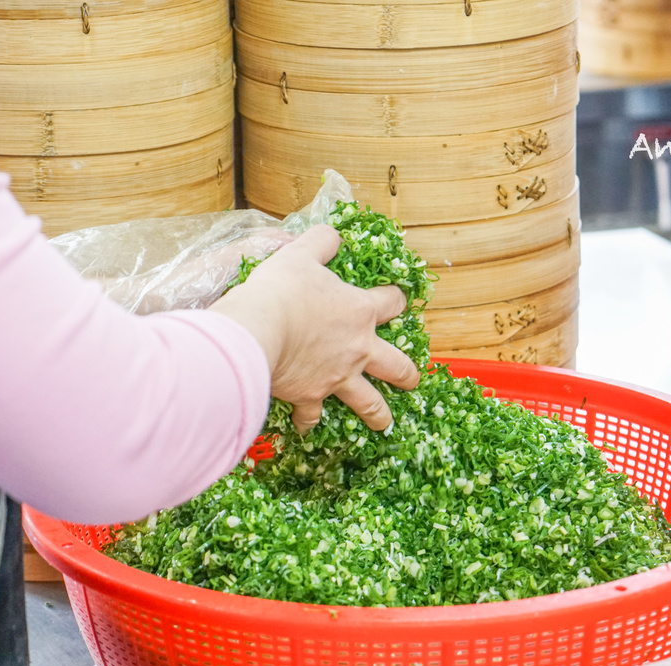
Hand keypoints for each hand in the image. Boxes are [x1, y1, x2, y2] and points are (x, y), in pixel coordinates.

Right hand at [210, 224, 420, 433]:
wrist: (259, 330)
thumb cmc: (282, 290)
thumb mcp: (301, 253)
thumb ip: (321, 242)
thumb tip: (333, 235)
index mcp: (360, 312)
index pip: (392, 304)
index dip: (397, 300)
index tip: (398, 302)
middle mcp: (358, 349)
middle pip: (396, 366)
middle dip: (407, 374)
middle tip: (411, 380)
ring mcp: (337, 378)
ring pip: (368, 403)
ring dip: (378, 414)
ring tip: (383, 423)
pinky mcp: (311, 397)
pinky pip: (314, 415)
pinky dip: (310, 421)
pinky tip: (307, 426)